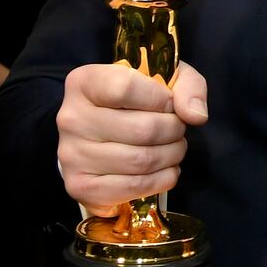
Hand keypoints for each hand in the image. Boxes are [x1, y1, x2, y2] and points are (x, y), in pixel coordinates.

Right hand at [56, 61, 209, 215]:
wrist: (102, 137)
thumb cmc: (136, 103)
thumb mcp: (165, 79)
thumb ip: (188, 86)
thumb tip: (195, 115)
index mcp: (85, 82)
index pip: (126, 87)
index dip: (161, 99)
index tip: (169, 104)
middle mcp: (71, 118)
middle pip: (142, 129)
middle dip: (174, 131)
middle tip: (177, 130)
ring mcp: (72, 155)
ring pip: (141, 160)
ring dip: (171, 156)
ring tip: (173, 149)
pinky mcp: (80, 186)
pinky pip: (134, 187)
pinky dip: (162, 180)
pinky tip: (164, 169)